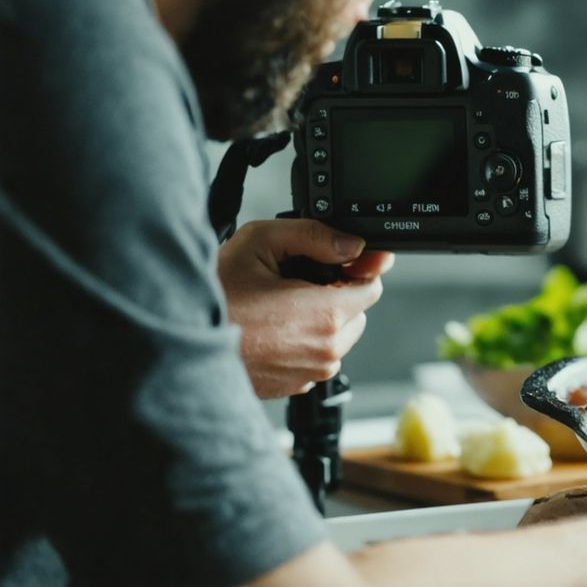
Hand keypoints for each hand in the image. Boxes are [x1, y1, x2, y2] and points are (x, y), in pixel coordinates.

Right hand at [218, 219, 393, 397]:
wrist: (178, 344)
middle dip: (335, 295)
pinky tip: (269, 330)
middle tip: (293, 283)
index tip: (334, 263)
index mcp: (326, 315)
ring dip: (318, 321)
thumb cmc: (214, 296)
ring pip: (336, 338)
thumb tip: (351, 244)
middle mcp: (325, 351)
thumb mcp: (260, 243)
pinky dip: (301, 344)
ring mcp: (309, 374)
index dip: (355, 270)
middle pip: (356, 313)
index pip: (372, 287)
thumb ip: (314, 235)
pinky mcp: (292, 387)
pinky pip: (312, 359)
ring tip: (276, 307)